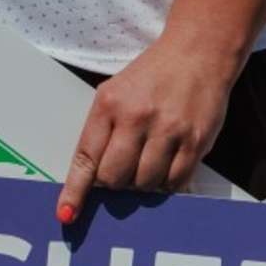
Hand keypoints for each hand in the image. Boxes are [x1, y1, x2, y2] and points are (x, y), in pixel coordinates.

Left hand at [57, 33, 236, 221]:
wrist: (198, 52)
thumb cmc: (152, 75)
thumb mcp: (115, 92)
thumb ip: (103, 130)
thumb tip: (93, 178)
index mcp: (110, 103)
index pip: (86, 157)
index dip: (76, 190)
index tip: (67, 213)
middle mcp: (137, 117)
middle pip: (115, 178)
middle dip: (116, 182)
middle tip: (125, 168)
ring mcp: (169, 130)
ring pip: (145, 184)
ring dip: (143, 182)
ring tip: (150, 160)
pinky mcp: (196, 141)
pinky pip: (175, 182)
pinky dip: (168, 182)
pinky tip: (168, 165)